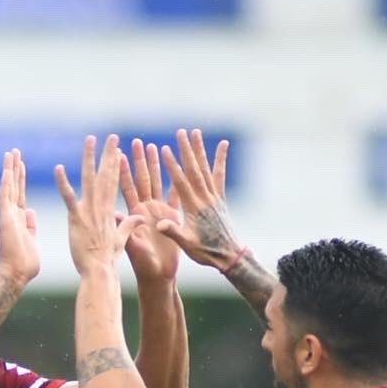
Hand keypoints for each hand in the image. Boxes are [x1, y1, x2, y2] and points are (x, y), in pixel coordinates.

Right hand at [0, 149, 40, 287]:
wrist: (17, 275)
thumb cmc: (26, 265)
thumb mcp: (33, 241)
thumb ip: (31, 226)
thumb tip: (31, 212)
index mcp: (20, 221)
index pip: (20, 196)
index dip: (21, 180)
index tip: (21, 166)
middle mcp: (11, 215)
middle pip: (13, 187)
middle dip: (14, 169)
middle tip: (14, 152)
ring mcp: (7, 215)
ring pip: (8, 187)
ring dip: (10, 169)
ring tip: (11, 153)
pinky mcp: (5, 217)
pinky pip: (5, 194)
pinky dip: (6, 180)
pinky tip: (7, 166)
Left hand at [54, 134, 137, 275]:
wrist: (99, 272)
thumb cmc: (108, 260)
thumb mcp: (122, 240)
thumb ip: (129, 225)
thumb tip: (141, 217)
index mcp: (109, 211)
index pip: (114, 183)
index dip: (116, 165)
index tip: (118, 149)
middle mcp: (100, 207)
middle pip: (106, 175)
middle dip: (109, 154)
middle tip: (112, 137)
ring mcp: (88, 211)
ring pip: (89, 180)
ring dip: (89, 158)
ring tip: (90, 139)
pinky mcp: (76, 219)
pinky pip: (68, 198)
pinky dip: (63, 183)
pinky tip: (58, 168)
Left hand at [119, 138, 180, 284]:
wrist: (158, 277)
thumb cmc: (143, 265)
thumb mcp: (132, 247)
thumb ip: (124, 230)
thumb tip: (114, 214)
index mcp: (133, 214)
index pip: (126, 187)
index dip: (122, 170)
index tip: (118, 152)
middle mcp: (144, 209)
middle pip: (141, 179)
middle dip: (138, 160)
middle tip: (135, 141)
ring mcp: (158, 212)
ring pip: (156, 183)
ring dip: (154, 165)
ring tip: (152, 146)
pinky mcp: (171, 218)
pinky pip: (175, 195)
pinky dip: (176, 181)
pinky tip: (178, 166)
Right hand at [156, 129, 240, 270]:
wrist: (227, 255)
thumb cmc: (204, 252)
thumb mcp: (186, 245)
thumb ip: (173, 232)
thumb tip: (159, 224)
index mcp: (193, 208)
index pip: (181, 182)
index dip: (172, 165)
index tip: (164, 149)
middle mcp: (204, 198)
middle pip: (194, 170)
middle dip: (186, 150)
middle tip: (180, 132)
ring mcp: (213, 196)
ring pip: (205, 168)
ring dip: (199, 149)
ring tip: (195, 132)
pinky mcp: (220, 197)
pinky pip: (219, 174)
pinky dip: (220, 159)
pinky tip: (223, 144)